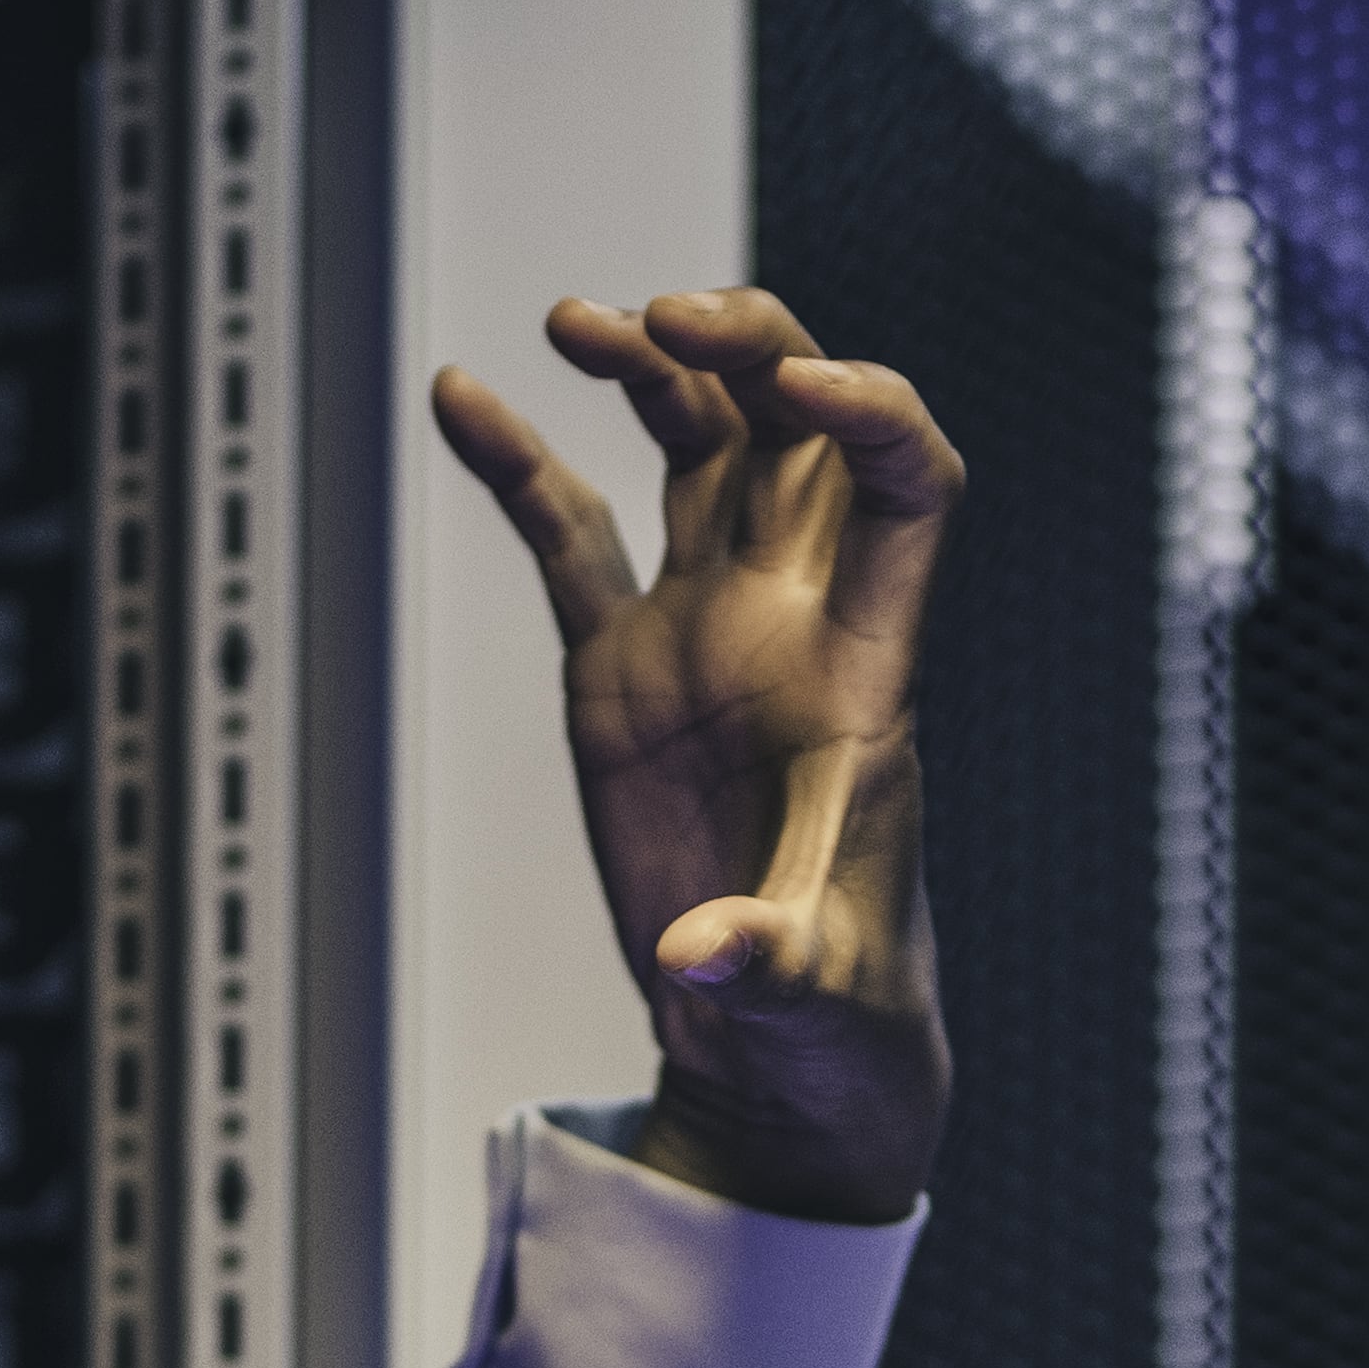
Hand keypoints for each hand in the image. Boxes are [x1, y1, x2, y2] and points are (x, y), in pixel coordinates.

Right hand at [431, 286, 959, 1218]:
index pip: (906, 487)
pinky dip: (521, 464)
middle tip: (665, 318)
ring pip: (698, 450)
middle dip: (751, 345)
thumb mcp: (814, 997)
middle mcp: (791, 623)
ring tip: (576, 322)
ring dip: (651, 368)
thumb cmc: (837, 1020)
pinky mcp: (623, 671)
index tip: (800, 382)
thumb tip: (706, 959)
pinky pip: (570, 538)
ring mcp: (705, 635)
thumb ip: (767, 965)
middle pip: (799, 428)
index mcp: (865, 668)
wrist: (784, 1049)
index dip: (870, 413)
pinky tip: (462, 397)